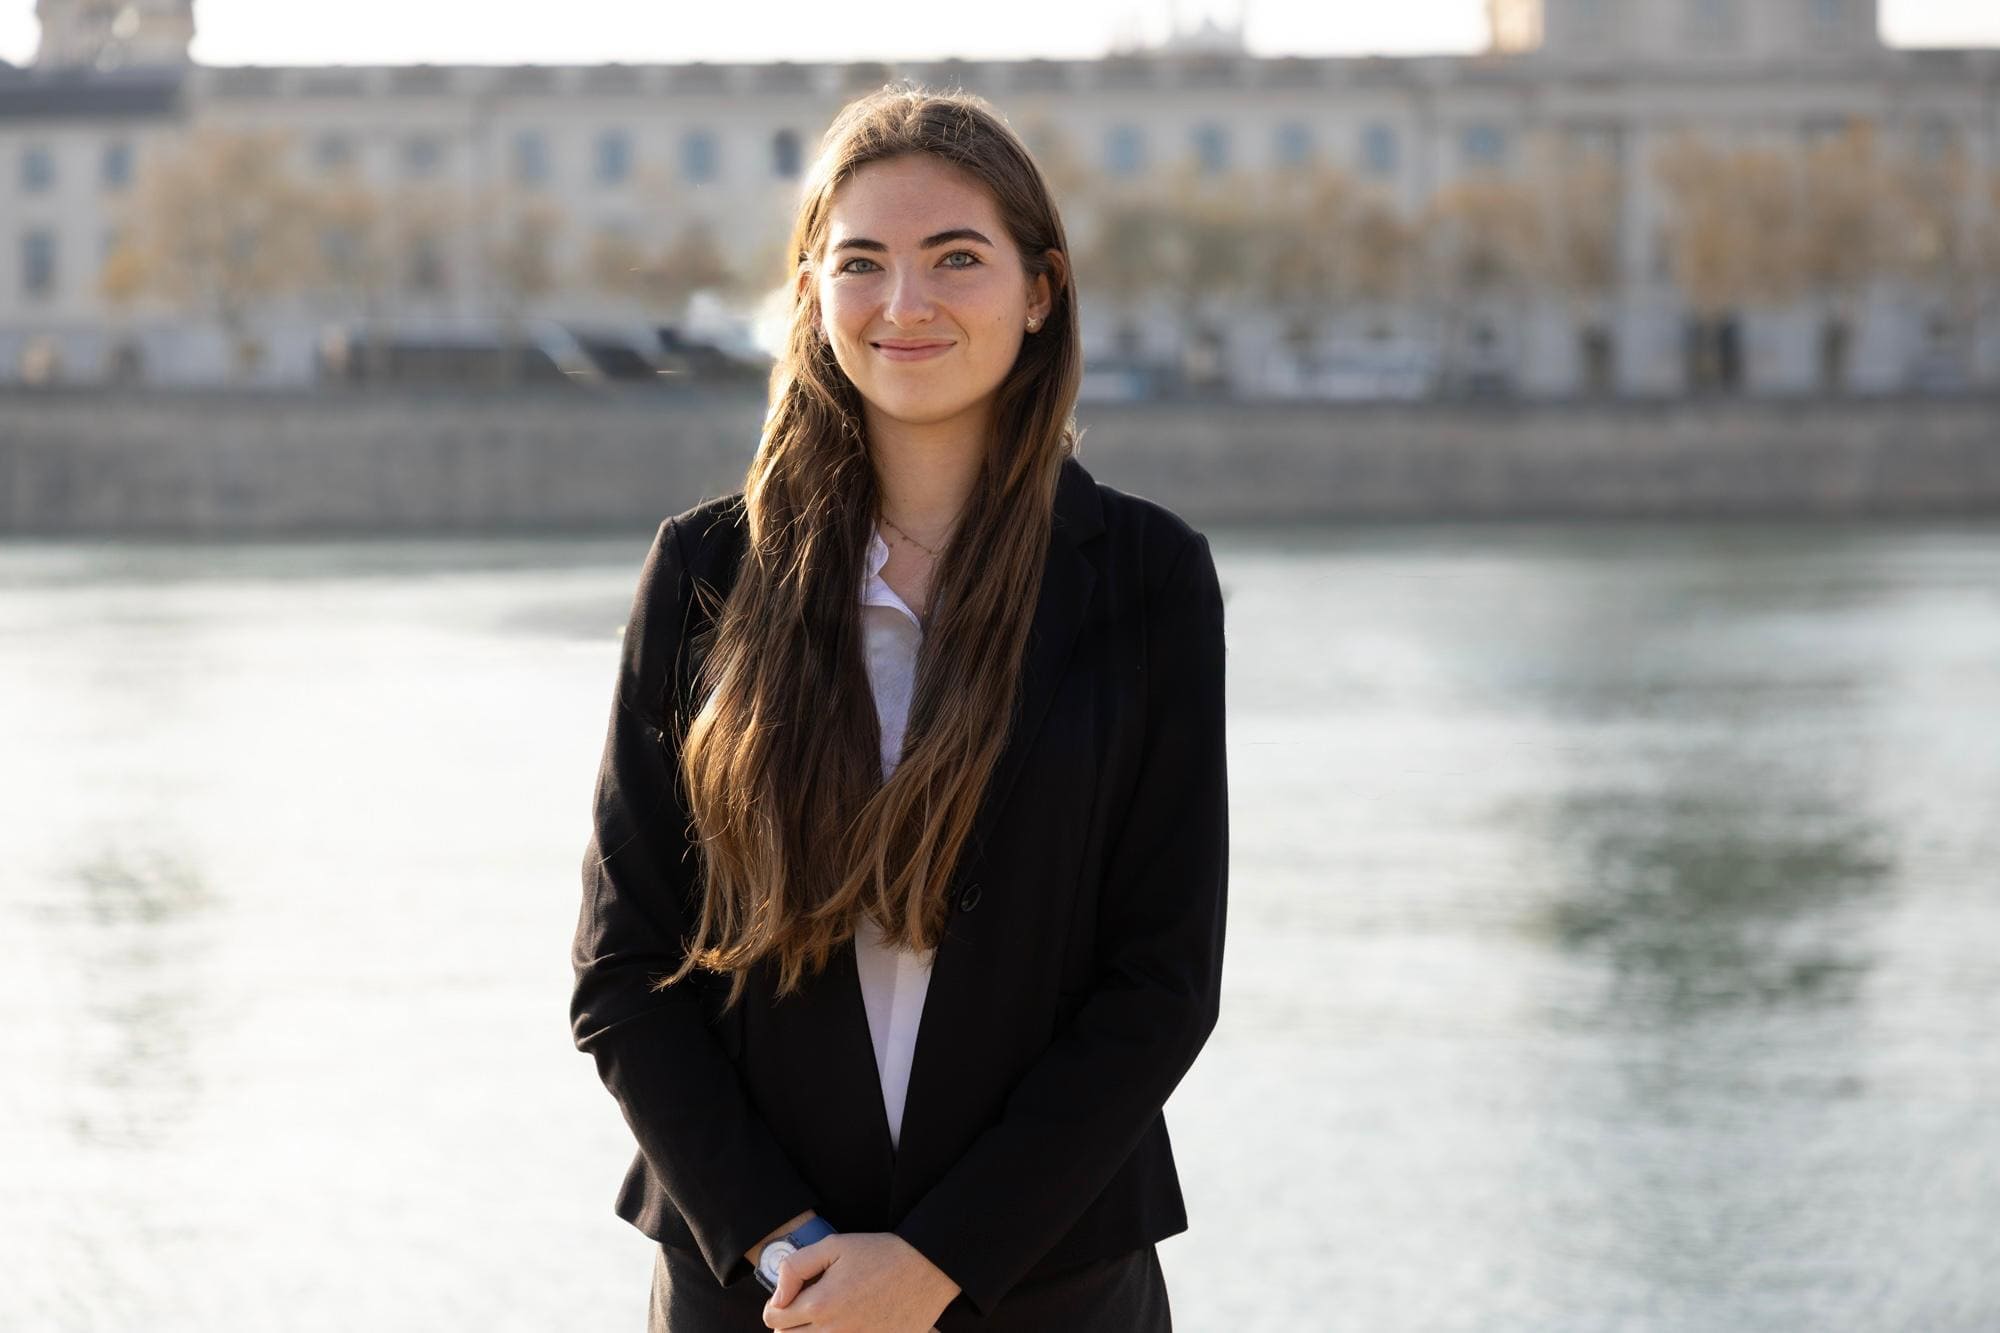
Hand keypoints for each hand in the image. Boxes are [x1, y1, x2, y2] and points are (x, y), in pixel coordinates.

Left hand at [760, 1230, 958, 1331]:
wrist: (928, 1270)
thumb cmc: (881, 1254)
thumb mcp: (835, 1245)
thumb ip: (795, 1268)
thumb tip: (778, 1296)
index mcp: (820, 1305)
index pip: (773, 1319)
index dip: (777, 1305)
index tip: (790, 1297)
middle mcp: (834, 1332)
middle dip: (789, 1324)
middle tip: (806, 1306)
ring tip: (825, 1317)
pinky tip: (846, 1324)